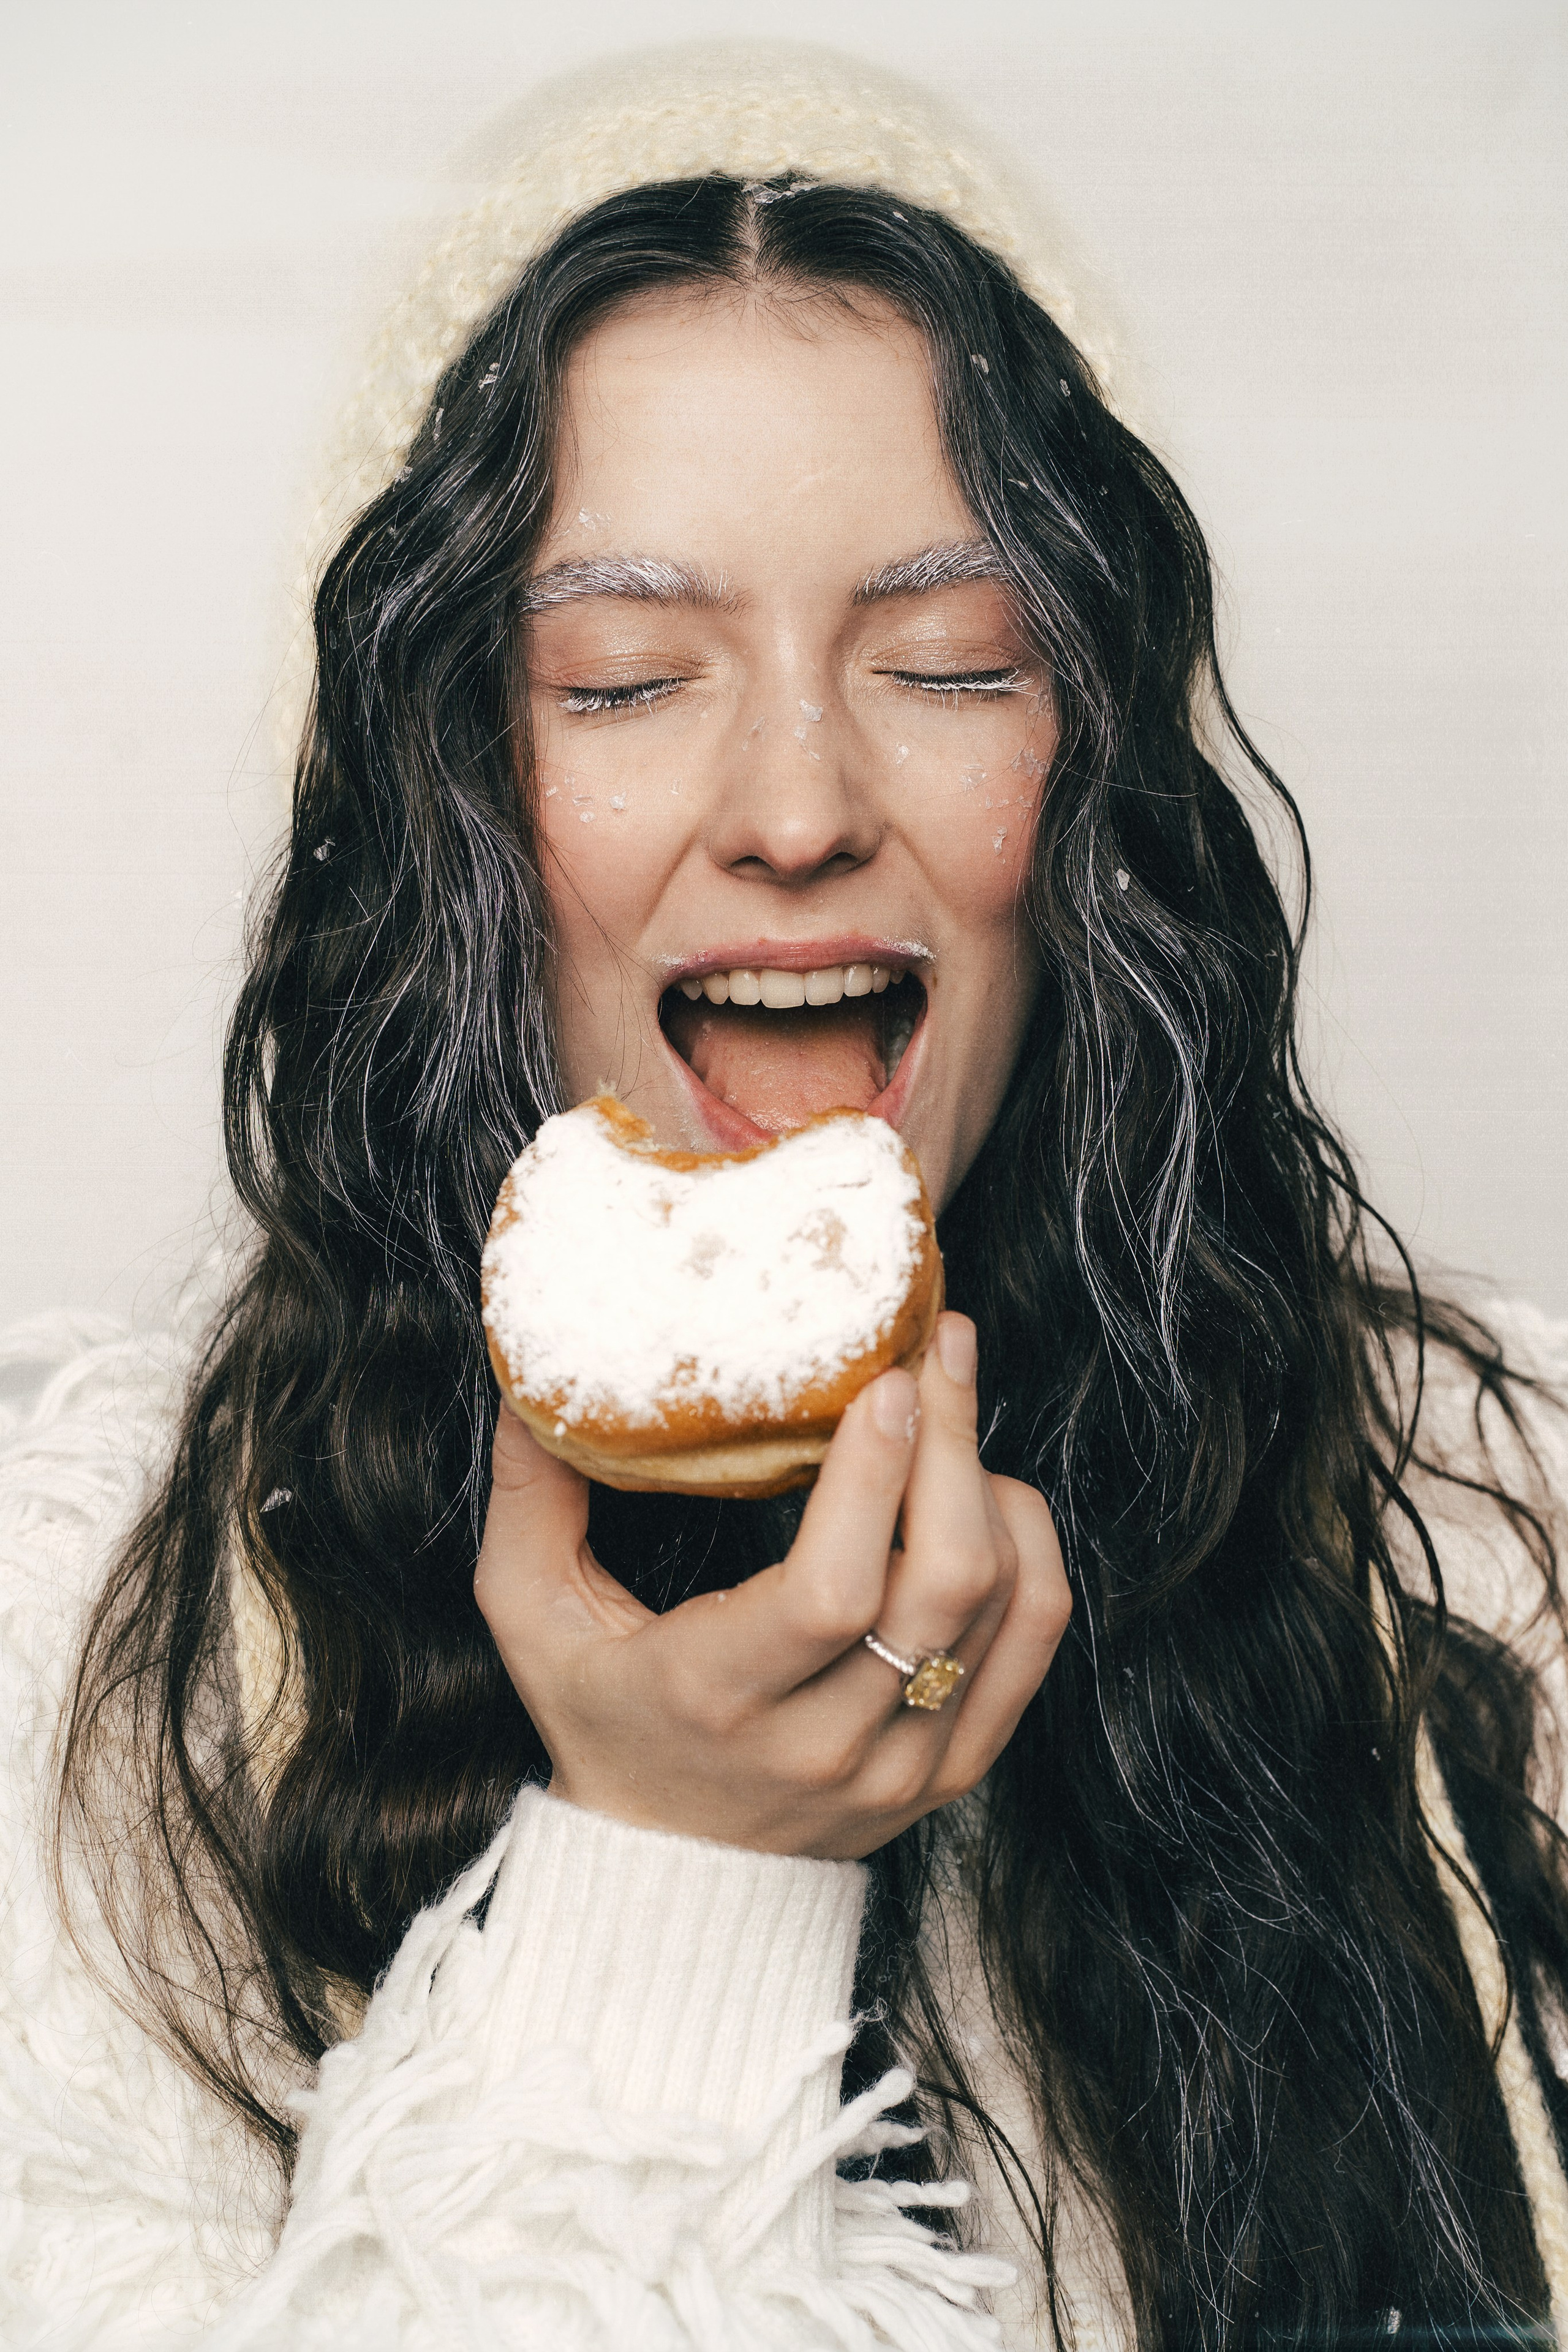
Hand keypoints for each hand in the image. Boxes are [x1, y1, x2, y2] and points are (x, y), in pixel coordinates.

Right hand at [474, 1313, 1069, 1859]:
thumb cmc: (602, 1719)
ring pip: (999, 1606)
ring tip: (952, 1408)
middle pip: (938, 1584)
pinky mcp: (955, 1771)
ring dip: (990, 1487)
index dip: (873, 1479)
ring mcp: (901, 1766)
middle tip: (939, 1347)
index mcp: (715, 1696)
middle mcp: (821, 1744)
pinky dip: (1032, 1553)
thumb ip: (530, 1502)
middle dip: (951, 1446)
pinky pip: (1032, 1646)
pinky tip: (993, 1494)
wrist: (673, 1877)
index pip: (829, 1592)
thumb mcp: (532, 1619)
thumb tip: (530, 1384)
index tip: (883, 1380)